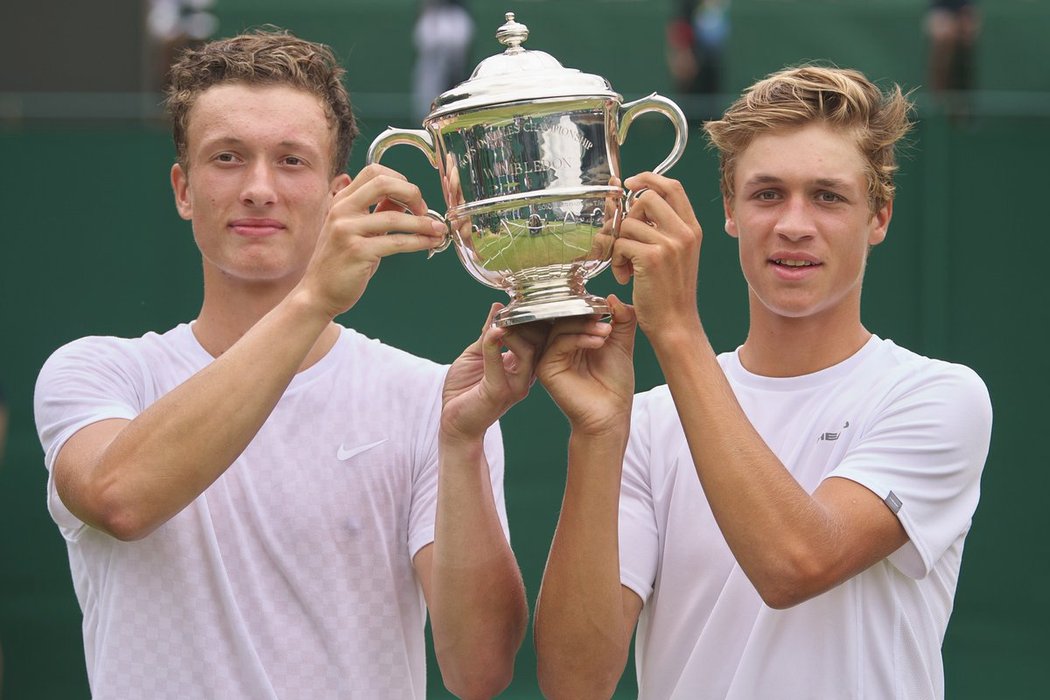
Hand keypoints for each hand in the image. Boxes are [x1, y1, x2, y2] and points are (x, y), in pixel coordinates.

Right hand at [298, 164, 446, 318]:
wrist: (319, 292)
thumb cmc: (341, 263)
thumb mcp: (357, 230)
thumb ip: (377, 212)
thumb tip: (404, 200)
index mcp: (342, 200)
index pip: (374, 172)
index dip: (400, 180)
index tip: (413, 199)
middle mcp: (342, 210)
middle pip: (383, 183)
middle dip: (412, 193)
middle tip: (425, 210)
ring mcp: (347, 230)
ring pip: (395, 217)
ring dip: (423, 223)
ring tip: (438, 230)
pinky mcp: (358, 251)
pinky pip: (396, 242)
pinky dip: (418, 241)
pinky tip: (429, 243)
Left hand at [441, 304, 548, 442]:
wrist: (454, 423)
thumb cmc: (464, 390)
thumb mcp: (476, 354)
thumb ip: (488, 333)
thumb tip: (498, 307)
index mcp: (522, 366)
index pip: (538, 338)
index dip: (534, 318)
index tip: (523, 299)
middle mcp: (524, 375)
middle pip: (540, 342)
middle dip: (530, 320)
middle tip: (518, 304)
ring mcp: (515, 385)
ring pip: (527, 351)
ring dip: (514, 330)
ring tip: (504, 318)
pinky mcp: (500, 392)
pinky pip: (500, 364)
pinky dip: (494, 345)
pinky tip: (492, 332)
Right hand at [538, 296, 635, 436]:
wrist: (611, 415)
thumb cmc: (615, 384)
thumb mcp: (621, 344)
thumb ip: (621, 319)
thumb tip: (613, 296)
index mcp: (573, 339)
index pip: (573, 313)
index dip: (589, 306)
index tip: (609, 306)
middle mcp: (558, 347)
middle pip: (564, 316)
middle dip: (586, 314)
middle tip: (607, 318)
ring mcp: (550, 357)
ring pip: (560, 327)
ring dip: (586, 326)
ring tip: (607, 333)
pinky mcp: (546, 368)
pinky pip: (558, 343)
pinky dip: (579, 338)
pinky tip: (598, 342)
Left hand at [612, 173, 702, 339]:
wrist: (676, 324)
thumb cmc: (671, 293)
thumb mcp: (677, 255)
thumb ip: (662, 229)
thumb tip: (634, 203)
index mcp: (692, 229)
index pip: (672, 186)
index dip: (648, 178)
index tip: (630, 184)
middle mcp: (685, 232)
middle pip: (646, 197)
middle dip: (627, 216)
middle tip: (626, 239)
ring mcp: (670, 244)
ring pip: (629, 224)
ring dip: (619, 245)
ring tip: (626, 266)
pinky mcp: (652, 258)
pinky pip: (621, 244)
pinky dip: (616, 261)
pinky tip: (625, 277)